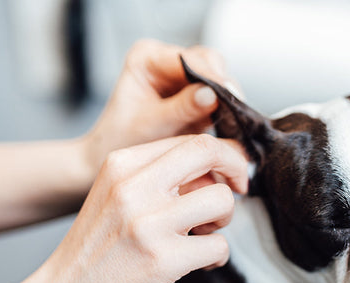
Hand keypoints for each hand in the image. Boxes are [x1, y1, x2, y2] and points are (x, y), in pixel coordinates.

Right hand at [32, 134, 248, 282]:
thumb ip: (158, 178)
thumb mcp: (116, 197)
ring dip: (225, 219)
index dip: (222, 154)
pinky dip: (217, 256)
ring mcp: (147, 224)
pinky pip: (219, 246)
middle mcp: (133, 187)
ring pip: (221, 200)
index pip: (190, 140)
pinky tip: (199, 264)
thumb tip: (217, 169)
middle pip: (209, 153)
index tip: (230, 173)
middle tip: (239, 189)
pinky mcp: (162, 260)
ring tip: (205, 235)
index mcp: (121, 164)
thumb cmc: (97, 251)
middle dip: (237, 168)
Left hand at [83, 40, 239, 171]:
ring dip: (228, 99)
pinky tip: (231, 125)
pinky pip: (218, 95)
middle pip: (208, 62)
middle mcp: (166, 60)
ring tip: (235, 122)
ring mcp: (182, 76)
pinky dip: (226, 109)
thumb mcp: (150, 125)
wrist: (113, 156)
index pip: (188, 58)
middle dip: (223, 86)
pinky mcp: (194, 93)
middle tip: (237, 111)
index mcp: (146, 58)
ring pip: (218, 78)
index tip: (229, 94)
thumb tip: (211, 95)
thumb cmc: (121, 139)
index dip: (211, 76)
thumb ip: (181, 109)